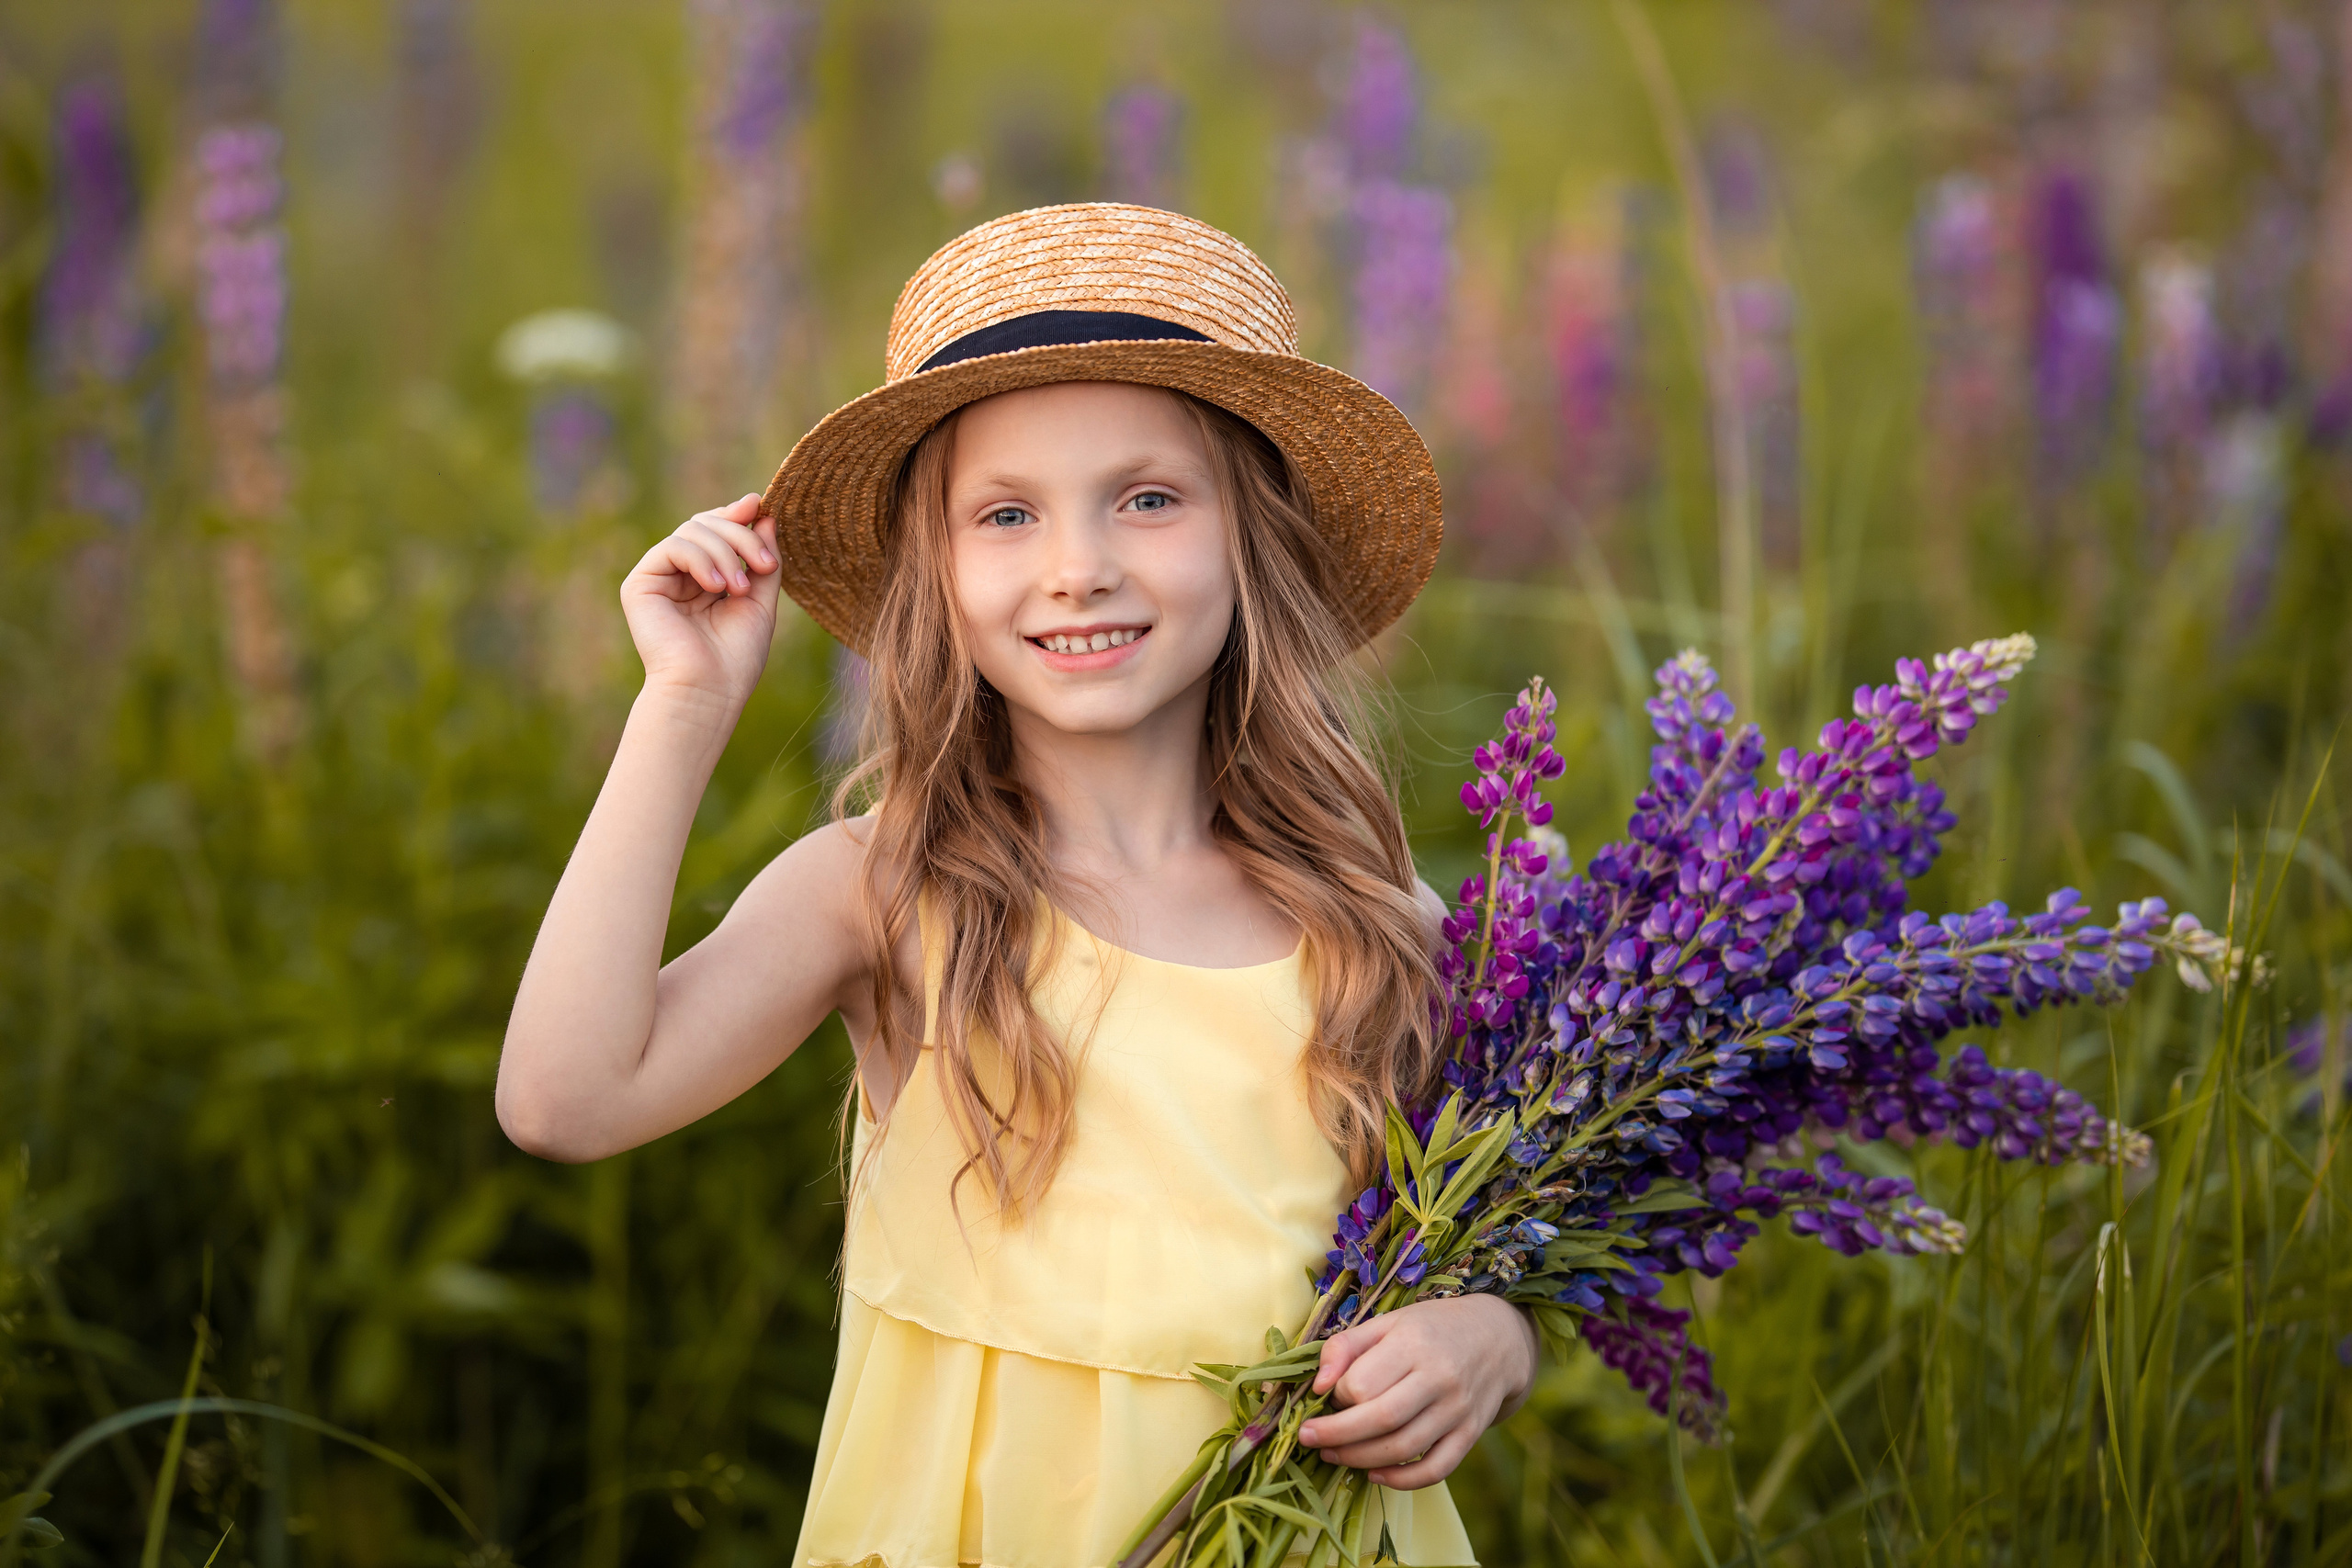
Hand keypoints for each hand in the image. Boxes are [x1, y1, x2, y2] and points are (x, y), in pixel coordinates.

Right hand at [622, 494, 782, 712]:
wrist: (709, 691)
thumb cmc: (736, 657)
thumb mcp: (761, 599)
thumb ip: (762, 558)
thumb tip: (765, 513)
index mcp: (705, 578)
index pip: (718, 530)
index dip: (738, 515)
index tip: (760, 507)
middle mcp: (679, 575)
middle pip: (706, 523)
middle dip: (740, 536)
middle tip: (765, 565)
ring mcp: (658, 578)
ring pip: (692, 530)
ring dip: (726, 553)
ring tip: (740, 589)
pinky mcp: (639, 584)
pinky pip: (672, 547)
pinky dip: (699, 559)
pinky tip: (716, 586)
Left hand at [1296, 1295, 1537, 1489]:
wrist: (1498, 1338)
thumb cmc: (1432, 1328)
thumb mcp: (1388, 1322)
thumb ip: (1346, 1346)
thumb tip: (1318, 1386)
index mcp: (1413, 1344)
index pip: (1363, 1383)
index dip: (1338, 1396)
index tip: (1328, 1397)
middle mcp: (1439, 1378)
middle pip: (1381, 1420)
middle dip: (1337, 1436)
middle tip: (1309, 1439)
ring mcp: (1458, 1410)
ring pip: (1403, 1448)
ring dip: (1360, 1459)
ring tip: (1333, 1455)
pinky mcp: (1470, 1434)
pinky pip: (1436, 1469)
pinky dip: (1402, 1480)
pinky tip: (1375, 1474)